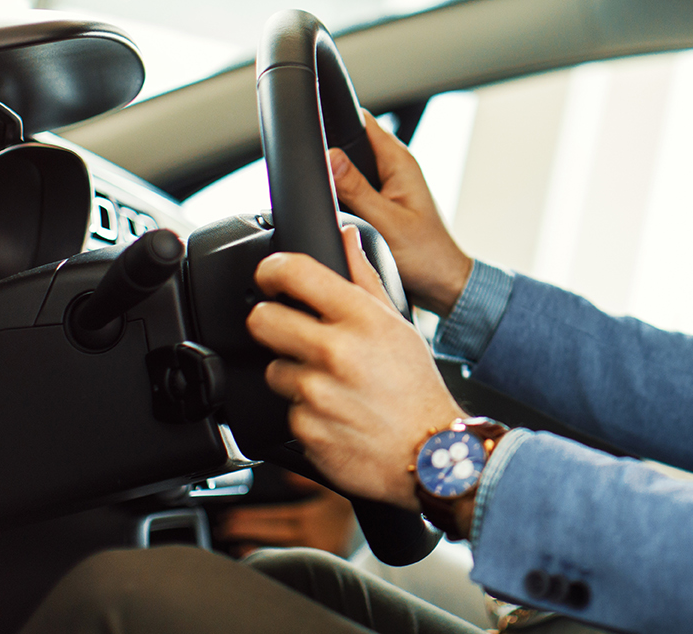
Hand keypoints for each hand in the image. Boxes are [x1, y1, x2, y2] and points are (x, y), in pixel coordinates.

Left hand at [213, 472, 356, 556]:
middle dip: (244, 530)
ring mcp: (313, 555)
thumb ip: (310, 479)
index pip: (272, 517)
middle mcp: (309, 539)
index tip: (229, 516)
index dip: (248, 517)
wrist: (382, 526)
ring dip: (254, 549)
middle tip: (224, 528)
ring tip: (237, 545)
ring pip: (277, 552)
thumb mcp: (335, 484)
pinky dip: (272, 558)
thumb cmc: (357, 505)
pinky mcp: (320, 562)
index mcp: (310, 518)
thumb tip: (287, 477)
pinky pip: (289, 561)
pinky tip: (260, 558)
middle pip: (269, 536)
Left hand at [247, 226, 464, 508]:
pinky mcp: (304, 430)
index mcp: (359, 318)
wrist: (430, 455)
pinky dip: (304, 413)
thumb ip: (365, 278)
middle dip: (272, 324)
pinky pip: (286, 411)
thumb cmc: (417, 389)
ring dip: (292, 376)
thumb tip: (346, 236)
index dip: (272, 269)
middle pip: (262, 320)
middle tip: (291, 333)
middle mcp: (335, 351)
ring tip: (329, 385)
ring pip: (273, 370)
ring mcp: (316, 393)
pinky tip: (333, 414)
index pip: (295, 272)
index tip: (270, 275)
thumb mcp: (398, 325)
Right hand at [329, 110, 472, 314]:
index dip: (335, 116)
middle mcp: (394, 168)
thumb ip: (356, 189)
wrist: (442, 284)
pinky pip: (354, 187)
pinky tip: (331, 206)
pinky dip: (341, 192)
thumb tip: (329, 156)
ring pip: (351, 165)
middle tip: (307, 166)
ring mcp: (387, 184)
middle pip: (352, 140)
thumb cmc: (426, 254)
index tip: (310, 125)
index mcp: (400, 162)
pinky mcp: (382, 202)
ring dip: (334, 173)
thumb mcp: (385, 221)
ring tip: (318, 188)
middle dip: (328, 147)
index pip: (363, 120)